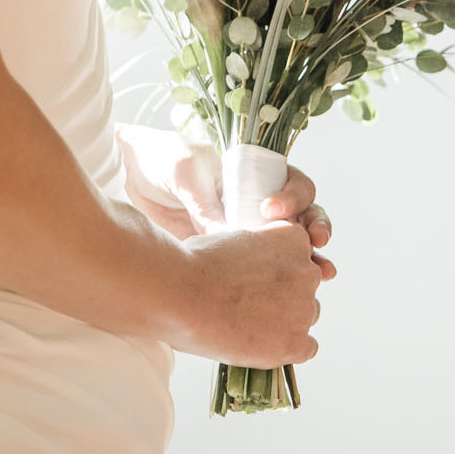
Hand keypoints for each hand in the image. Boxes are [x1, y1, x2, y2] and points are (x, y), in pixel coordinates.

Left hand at [115, 122, 335, 281]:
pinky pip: (261, 268)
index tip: (272, 212)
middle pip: (304, 216)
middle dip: (316, 229)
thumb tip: (225, 237)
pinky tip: (284, 295)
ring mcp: (248, 229)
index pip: (293, 183)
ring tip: (325, 272)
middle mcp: (259, 201)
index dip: (294, 198)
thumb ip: (205, 204)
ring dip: (309, 260)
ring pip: (290, 246)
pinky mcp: (231, 253)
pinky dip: (277, 281)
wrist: (129, 173)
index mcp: (255, 171)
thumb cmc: (160, 158)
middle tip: (316, 241)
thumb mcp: (183, 172)